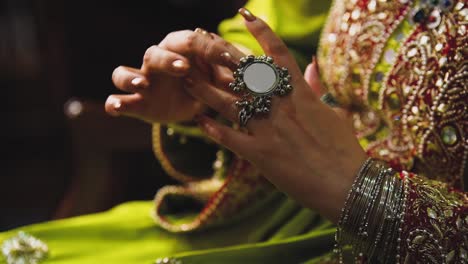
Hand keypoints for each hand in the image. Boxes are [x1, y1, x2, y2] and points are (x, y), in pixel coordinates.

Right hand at [106, 29, 243, 122]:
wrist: (192, 108)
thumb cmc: (206, 85)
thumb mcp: (221, 79)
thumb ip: (229, 72)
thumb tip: (248, 67)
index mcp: (180, 49)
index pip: (190, 41)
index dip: (207, 49)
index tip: (227, 61)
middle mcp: (157, 61)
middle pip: (155, 53)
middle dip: (169, 59)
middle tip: (185, 68)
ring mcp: (143, 81)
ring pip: (124, 72)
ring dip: (132, 76)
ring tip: (144, 83)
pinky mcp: (136, 103)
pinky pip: (116, 100)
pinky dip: (114, 103)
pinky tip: (116, 108)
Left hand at [188, 8, 366, 222]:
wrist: (346, 185)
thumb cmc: (344, 150)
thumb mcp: (332, 113)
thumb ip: (314, 88)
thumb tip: (310, 65)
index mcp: (301, 94)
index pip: (278, 54)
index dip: (261, 32)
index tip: (245, 15)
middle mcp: (281, 106)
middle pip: (244, 74)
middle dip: (220, 55)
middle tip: (201, 42)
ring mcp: (269, 129)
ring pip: (229, 103)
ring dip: (205, 90)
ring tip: (186, 78)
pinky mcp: (260, 154)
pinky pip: (230, 138)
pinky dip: (213, 129)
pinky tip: (199, 120)